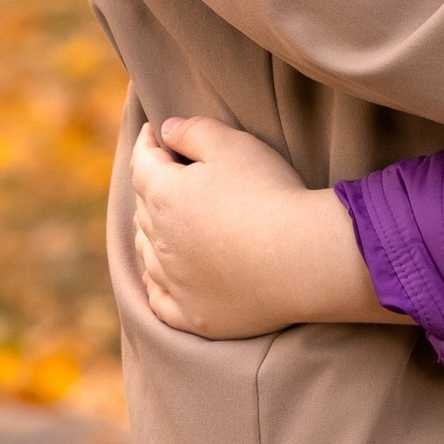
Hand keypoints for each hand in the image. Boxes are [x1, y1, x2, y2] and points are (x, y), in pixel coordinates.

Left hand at [129, 115, 411, 338]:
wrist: (301, 258)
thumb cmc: (269, 193)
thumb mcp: (234, 145)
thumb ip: (194, 130)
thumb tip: (166, 129)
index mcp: (164, 195)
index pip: (142, 162)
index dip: (147, 143)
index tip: (153, 133)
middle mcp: (159, 240)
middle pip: (144, 207)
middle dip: (152, 187)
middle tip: (166, 174)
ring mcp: (173, 281)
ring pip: (147, 252)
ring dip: (151, 234)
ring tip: (163, 223)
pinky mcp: (192, 314)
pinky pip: (159, 299)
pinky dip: (156, 284)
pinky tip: (160, 278)